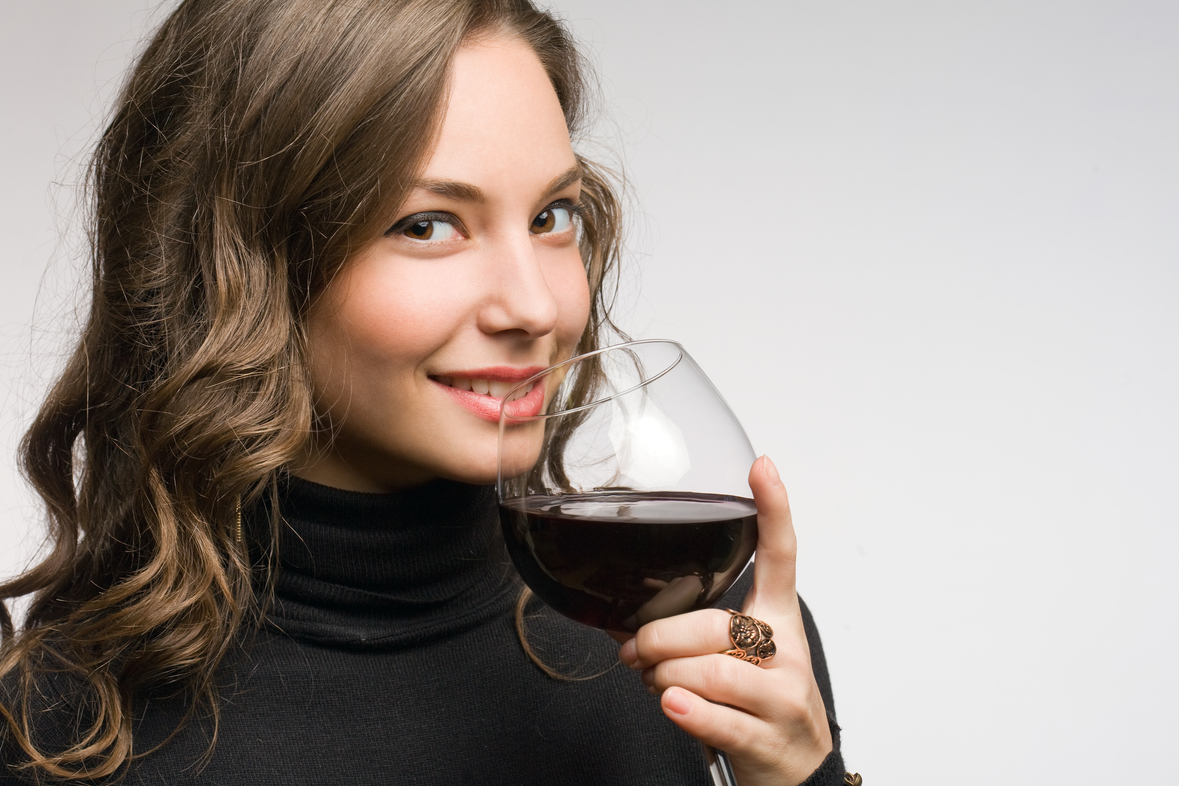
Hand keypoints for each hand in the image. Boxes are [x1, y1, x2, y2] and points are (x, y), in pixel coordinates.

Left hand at [617, 456, 832, 785]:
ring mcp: (784, 697)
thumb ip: (694, 631)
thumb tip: (623, 618)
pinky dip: (686, 710)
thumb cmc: (755, 705)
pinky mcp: (770, 740)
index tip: (762, 467)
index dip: (774, 509)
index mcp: (778, 618)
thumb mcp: (737, 656)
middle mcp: (787, 651)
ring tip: (654, 684)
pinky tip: (671, 703)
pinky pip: (720, 718)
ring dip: (666, 676)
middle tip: (633, 652)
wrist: (793, 772)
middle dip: (661, 638)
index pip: (781, 555)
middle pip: (719, 624)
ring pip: (714, 670)